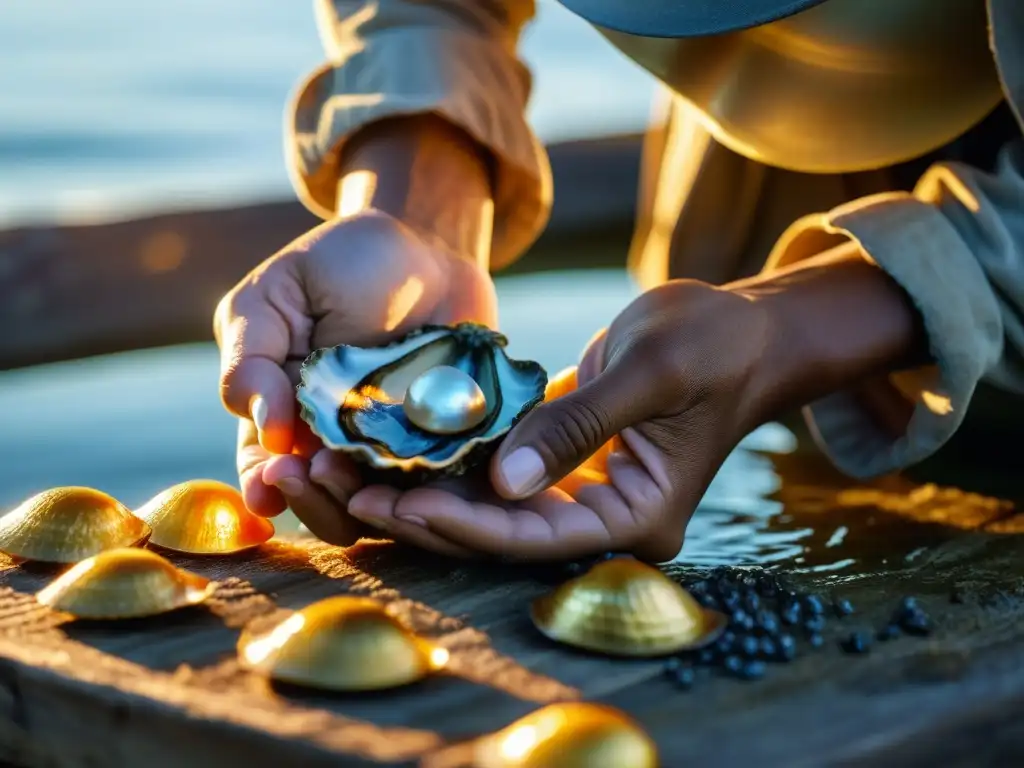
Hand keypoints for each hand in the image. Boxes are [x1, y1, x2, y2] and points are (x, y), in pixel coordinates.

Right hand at [217, 209, 496, 542]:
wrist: (427, 245)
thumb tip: (260, 424)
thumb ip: (251, 358)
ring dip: (374, 501)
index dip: (266, 487)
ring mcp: (397, 448)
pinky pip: (444, 481)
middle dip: (319, 500)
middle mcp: (339, 445)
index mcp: (285, 418)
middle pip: (324, 504)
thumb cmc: (339, 266)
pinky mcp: (450, 442)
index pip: (267, 473)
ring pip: (382, 505)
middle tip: (323, 469)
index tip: (273, 479)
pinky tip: (432, 475)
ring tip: (371, 471)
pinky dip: (436, 489)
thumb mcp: (274, 296)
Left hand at [344, 246, 925, 561]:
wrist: (742, 329)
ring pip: (493, 509)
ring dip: (429, 492)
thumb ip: (578, 426)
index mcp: (637, 517)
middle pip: (505, 535)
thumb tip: (503, 482)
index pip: (540, 537)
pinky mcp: (565, 464)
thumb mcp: (650, 374)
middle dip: (431, 516)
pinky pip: (502, 474)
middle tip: (353, 494)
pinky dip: (453, 463)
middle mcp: (605, 520)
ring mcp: (584, 495)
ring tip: (354, 477)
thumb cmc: (712, 344)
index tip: (405, 502)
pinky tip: (398, 449)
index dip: (471, 524)